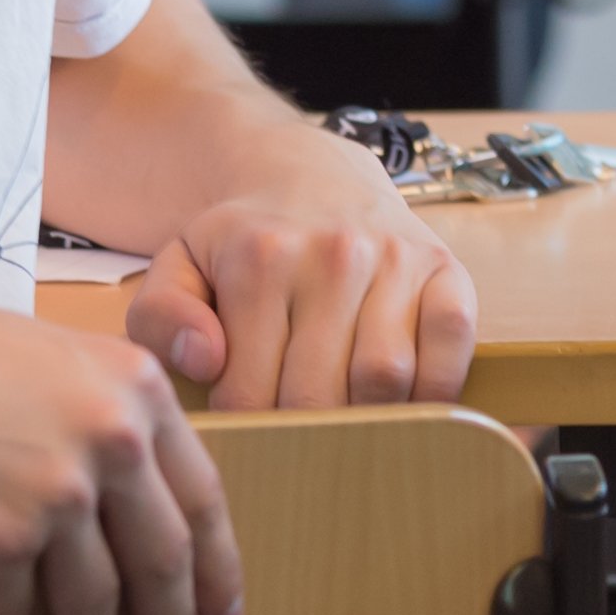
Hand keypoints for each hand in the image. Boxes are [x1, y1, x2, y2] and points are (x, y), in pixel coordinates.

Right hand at [0, 274, 240, 614]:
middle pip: (164, 558)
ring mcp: (54, 489)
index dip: (216, 566)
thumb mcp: (43, 355)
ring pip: (96, 602)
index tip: (222, 612)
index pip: (201, 495)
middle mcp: (110, 436)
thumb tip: (125, 486)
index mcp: (134, 386)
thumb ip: (97, 408)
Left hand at [129, 110, 478, 412]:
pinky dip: (436, 389)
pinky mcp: (445, 267)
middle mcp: (334, 254)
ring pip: (386, 379)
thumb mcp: (179, 264)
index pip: (251, 393)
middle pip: (320, 395)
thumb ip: (162, 316)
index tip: (248, 436)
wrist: (309, 172)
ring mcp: (396, 258)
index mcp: (260, 258)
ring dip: (367, 421)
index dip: (247, 432)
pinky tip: (405, 402)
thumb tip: (205, 360)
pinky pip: (454, 345)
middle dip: (303, 435)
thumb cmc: (243, 239)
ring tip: (343, 425)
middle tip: (295, 442)